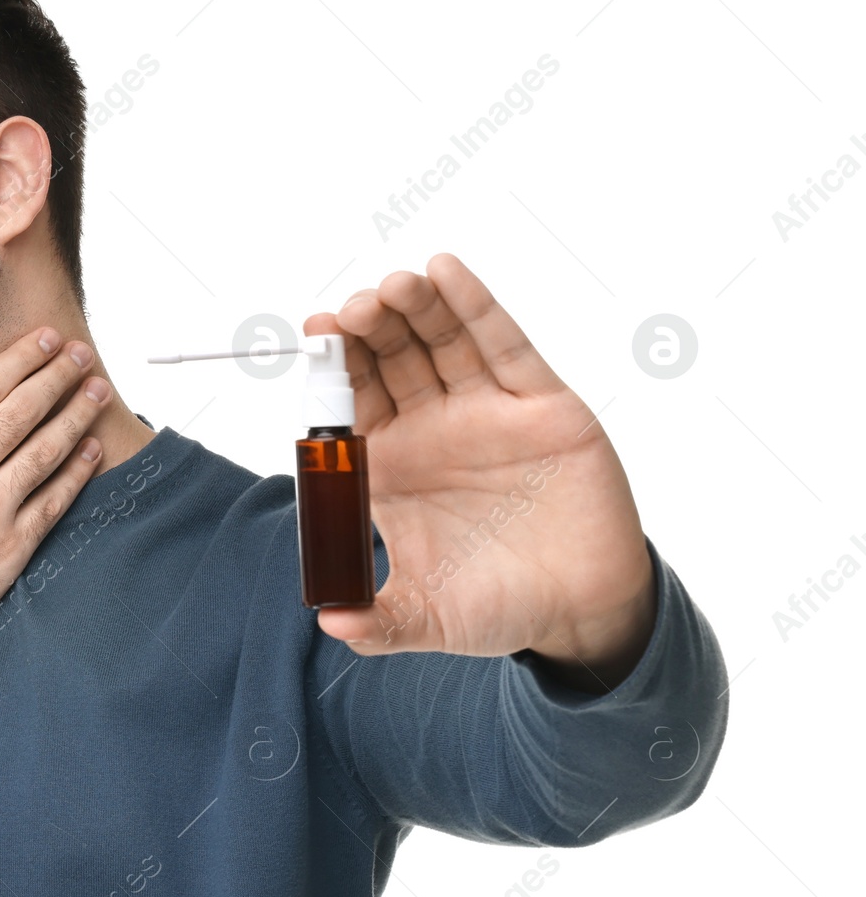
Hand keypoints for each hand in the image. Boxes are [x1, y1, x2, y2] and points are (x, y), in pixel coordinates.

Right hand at [0, 327, 107, 656]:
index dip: (21, 359)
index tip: (45, 340)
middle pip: (22, 409)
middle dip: (57, 375)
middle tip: (81, 354)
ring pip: (46, 449)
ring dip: (77, 414)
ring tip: (98, 390)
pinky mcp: (10, 549)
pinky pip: (54, 501)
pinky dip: (78, 471)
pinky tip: (93, 450)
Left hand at [307, 253, 656, 692]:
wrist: (581, 612)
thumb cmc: (498, 608)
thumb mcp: (429, 620)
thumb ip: (380, 623)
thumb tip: (331, 623)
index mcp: (394, 468)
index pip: (353, 401)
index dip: (334, 367)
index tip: (315, 335)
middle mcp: (434, 430)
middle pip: (391, 358)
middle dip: (369, 327)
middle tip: (351, 310)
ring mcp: (486, 411)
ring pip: (441, 341)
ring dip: (415, 306)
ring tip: (393, 283)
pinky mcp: (540, 404)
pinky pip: (503, 345)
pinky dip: (475, 306)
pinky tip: (447, 272)